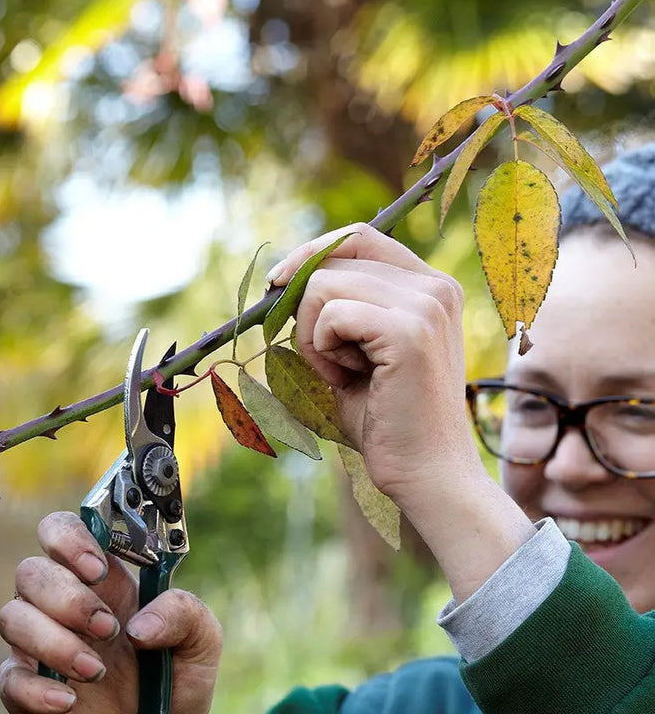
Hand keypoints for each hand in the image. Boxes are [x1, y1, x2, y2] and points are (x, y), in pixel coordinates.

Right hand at [0, 511, 221, 713]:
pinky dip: (38, 689)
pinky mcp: (23, 689)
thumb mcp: (201, 650)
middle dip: (69, 598)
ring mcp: (37, 646)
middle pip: (32, 571)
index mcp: (104, 582)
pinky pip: (9, 677)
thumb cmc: (170, 688)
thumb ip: (187, 616)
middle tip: (108, 630)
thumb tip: (142, 624)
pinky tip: (70, 704)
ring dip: (54, 642)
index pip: (63, 530)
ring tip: (95, 673)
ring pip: (12, 617)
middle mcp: (62, 605)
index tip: (97, 569)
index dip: (69, 538)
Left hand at [273, 223, 534, 600]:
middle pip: (334, 258)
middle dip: (306, 308)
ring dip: (314, 336)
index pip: (357, 237)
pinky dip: (321, 351)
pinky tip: (348, 381)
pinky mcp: (409, 331)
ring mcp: (426, 305)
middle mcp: (435, 286)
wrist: (425, 475)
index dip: (310, 253)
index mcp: (431, 287)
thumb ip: (334, 312)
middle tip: (326, 361)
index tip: (277, 283)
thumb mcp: (356, 355)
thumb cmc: (386, 424)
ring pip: (323, 285)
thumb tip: (284, 279)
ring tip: (343, 375)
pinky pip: (329, 315)